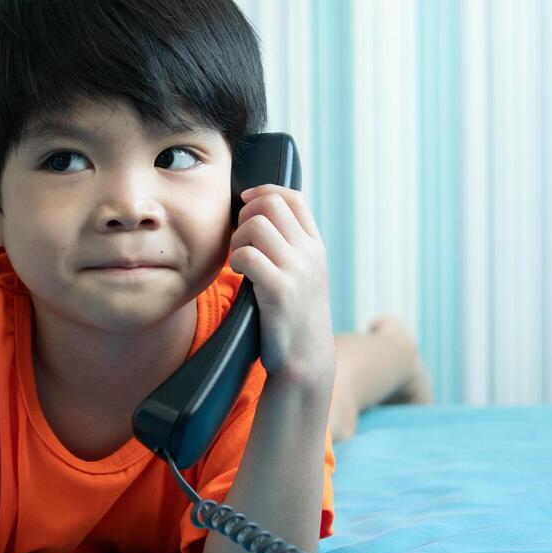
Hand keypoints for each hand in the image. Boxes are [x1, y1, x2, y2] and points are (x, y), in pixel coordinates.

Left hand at [230, 184, 334, 388]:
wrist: (305, 361)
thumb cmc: (293, 316)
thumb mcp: (302, 275)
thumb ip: (290, 247)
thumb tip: (258, 215)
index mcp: (315, 246)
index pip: (293, 197)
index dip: (264, 192)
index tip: (245, 205)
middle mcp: (310, 253)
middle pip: (271, 204)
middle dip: (245, 215)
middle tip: (239, 239)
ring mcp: (298, 271)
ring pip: (257, 225)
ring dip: (238, 238)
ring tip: (238, 260)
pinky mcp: (279, 290)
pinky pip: (247, 254)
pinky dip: (236, 260)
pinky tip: (239, 275)